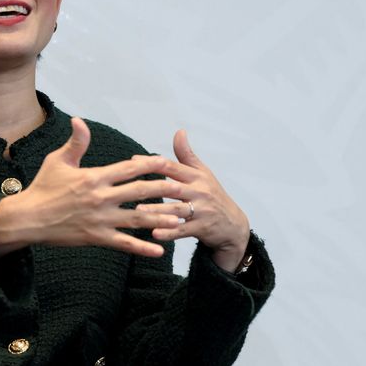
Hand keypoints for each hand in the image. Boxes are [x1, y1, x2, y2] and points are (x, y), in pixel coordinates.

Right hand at [0, 118, 181, 258]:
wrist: (27, 218)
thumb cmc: (42, 187)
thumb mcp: (57, 161)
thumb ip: (75, 143)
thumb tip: (79, 120)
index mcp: (94, 177)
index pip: (129, 168)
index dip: (151, 164)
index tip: (168, 162)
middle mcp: (100, 197)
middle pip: (140, 192)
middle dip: (165, 190)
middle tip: (186, 189)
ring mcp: (100, 219)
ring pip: (138, 219)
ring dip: (161, 218)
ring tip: (182, 219)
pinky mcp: (96, 238)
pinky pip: (124, 244)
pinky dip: (143, 247)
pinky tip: (160, 250)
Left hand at [135, 130, 250, 272]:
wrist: (234, 224)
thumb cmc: (212, 195)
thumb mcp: (202, 173)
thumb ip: (186, 154)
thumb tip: (179, 131)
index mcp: (196, 177)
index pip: (172, 167)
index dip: (152, 163)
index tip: (133, 161)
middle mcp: (200, 191)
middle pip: (173, 187)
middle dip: (153, 186)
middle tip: (131, 187)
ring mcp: (202, 210)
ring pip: (176, 209)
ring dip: (157, 210)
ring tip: (138, 211)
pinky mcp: (203, 228)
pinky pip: (183, 231)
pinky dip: (169, 233)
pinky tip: (154, 233)